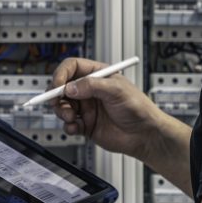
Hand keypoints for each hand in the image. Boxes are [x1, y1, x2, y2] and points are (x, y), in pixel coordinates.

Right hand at [51, 57, 165, 160]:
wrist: (145, 135)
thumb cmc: (138, 108)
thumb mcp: (117, 90)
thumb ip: (92, 86)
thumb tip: (70, 87)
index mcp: (97, 75)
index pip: (72, 67)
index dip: (61, 74)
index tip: (57, 85)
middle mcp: (89, 90)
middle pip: (62, 87)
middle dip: (56, 95)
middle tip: (57, 102)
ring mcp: (86, 107)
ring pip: (62, 106)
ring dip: (62, 111)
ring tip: (71, 117)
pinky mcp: (85, 124)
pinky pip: (68, 124)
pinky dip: (68, 126)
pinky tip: (76, 127)